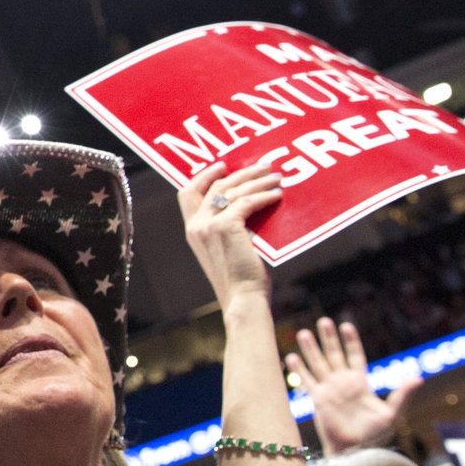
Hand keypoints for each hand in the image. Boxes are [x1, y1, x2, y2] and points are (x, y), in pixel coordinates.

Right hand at [178, 161, 281, 306]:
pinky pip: (247, 202)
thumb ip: (227, 229)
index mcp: (192, 231)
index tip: (223, 166)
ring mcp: (210, 225)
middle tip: (262, 166)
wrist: (243, 299)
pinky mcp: (227, 227)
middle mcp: (197, 226)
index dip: (204, 175)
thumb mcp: (225, 250)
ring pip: (233, 190)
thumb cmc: (241, 279)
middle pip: (216, 186)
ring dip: (257, 181)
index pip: (187, 193)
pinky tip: (277, 195)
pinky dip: (264, 196)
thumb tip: (247, 206)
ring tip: (276, 177)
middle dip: (241, 172)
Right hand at [288, 317, 420, 454]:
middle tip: (323, 321)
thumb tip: (418, 378)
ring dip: (311, 349)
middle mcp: (343, 383)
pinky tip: (292, 356)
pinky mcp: (318, 400)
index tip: (346, 325)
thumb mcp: (392, 413)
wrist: (354, 451)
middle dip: (329, 338)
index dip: (350, 341)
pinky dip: (300, 370)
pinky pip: (307, 381)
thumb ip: (402, 394)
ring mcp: (329, 390)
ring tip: (304, 333)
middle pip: (334, 355)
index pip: (355, 355)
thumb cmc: (374, 435)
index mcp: (360, 383)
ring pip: (318, 364)